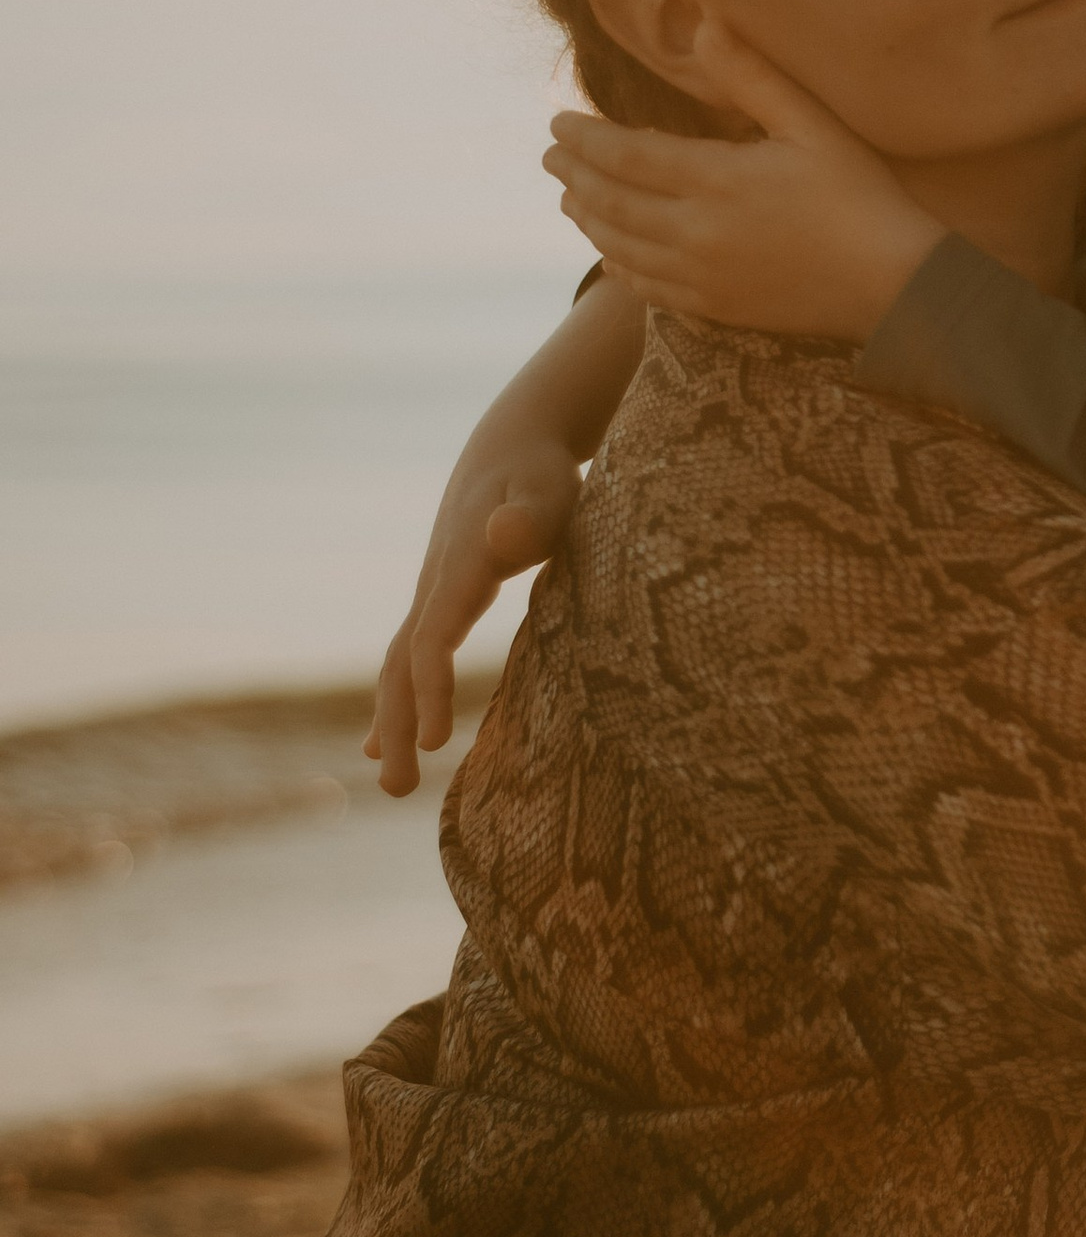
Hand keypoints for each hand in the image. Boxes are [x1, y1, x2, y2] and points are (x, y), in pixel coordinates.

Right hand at [366, 433, 583, 797]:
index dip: (432, 689)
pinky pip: (407, 658)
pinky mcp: (439, 600)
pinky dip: (394, 701)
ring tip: (393, 782)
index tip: (439, 743)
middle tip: (397, 792)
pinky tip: (385, 744)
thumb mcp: (549, 487)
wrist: (512, 443)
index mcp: (460, 566)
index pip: (434, 638)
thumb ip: (530, 514)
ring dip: (393, 723)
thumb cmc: (541, 472)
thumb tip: (503, 535)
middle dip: (399, 725)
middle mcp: (433, 584)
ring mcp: (430, 593)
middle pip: (402, 664)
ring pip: (398, 665)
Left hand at [542, 22, 943, 334]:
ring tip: (569, 199)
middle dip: (575, 175)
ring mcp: (702, 276)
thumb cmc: (859, 195)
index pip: (626, 154)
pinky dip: (619, 267)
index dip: (585, 138)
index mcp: (716, 179)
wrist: (892, 284)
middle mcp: (696, 231)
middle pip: (611, 201)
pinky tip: (611, 257)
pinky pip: (648, 288)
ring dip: (588, 219)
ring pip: (620, 246)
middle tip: (550, 156)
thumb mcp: (811, 124)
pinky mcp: (717, 307)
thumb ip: (751, 75)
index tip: (557, 122)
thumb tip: (703, 23)